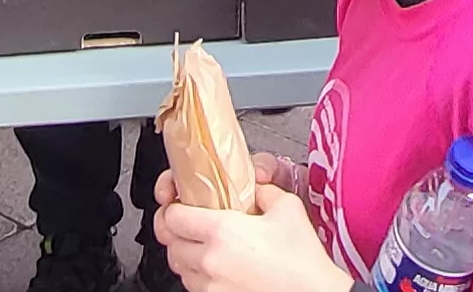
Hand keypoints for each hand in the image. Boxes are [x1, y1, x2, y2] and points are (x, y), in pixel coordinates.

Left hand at [150, 174, 346, 291]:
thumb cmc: (303, 261)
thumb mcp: (287, 207)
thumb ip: (263, 191)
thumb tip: (253, 189)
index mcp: (222, 231)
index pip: (172, 216)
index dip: (173, 207)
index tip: (181, 205)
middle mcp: (210, 261)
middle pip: (170, 243)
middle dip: (177, 232)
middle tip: (190, 224)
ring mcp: (211, 287)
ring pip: (179, 268)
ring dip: (187, 256)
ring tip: (205, 247)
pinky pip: (194, 287)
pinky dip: (199, 276)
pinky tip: (219, 268)